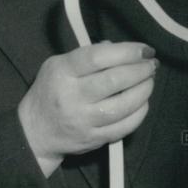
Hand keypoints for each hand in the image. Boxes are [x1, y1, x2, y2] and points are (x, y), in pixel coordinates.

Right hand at [18, 41, 157, 176]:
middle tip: (152, 65)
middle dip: (140, 70)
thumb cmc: (50, 90)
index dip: (127, 51)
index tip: (145, 50)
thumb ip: (87, 54)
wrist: (34, 131)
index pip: (98, 57)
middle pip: (114, 81)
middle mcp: (72, 97)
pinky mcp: (94, 139)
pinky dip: (139, 113)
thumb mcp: (57, 64)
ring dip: (144, 90)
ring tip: (149, 81)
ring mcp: (83, 121)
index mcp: (63, 72)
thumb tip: (117, 48)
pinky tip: (143, 102)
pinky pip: (124, 127)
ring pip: (123, 106)